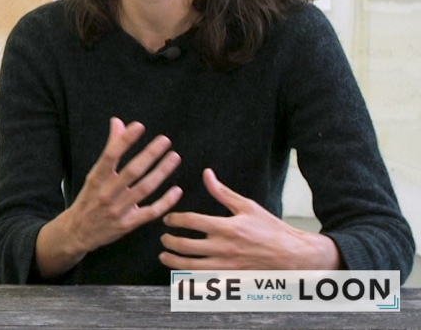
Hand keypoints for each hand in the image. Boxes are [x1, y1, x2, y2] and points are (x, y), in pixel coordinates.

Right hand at [35, 117, 182, 277]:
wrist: (77, 232)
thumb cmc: (89, 198)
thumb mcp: (94, 174)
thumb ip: (109, 149)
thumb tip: (118, 122)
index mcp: (96, 178)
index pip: (110, 155)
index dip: (125, 140)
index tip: (139, 126)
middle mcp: (106, 193)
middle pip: (131, 171)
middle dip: (150, 155)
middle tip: (165, 140)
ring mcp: (118, 210)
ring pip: (144, 189)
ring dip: (161, 172)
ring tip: (174, 157)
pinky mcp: (128, 224)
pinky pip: (150, 212)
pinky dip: (165, 202)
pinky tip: (177, 189)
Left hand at [159, 168, 339, 270]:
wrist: (293, 254)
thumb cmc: (271, 228)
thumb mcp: (247, 206)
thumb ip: (222, 192)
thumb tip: (206, 174)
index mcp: (226, 227)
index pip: (191, 222)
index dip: (174, 219)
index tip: (168, 219)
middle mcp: (224, 248)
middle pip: (186, 246)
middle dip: (170, 241)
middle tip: (163, 238)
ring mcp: (228, 266)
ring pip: (192, 267)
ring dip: (174, 262)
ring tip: (165, 256)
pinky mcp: (232, 279)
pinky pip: (207, 283)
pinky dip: (191, 281)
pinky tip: (181, 278)